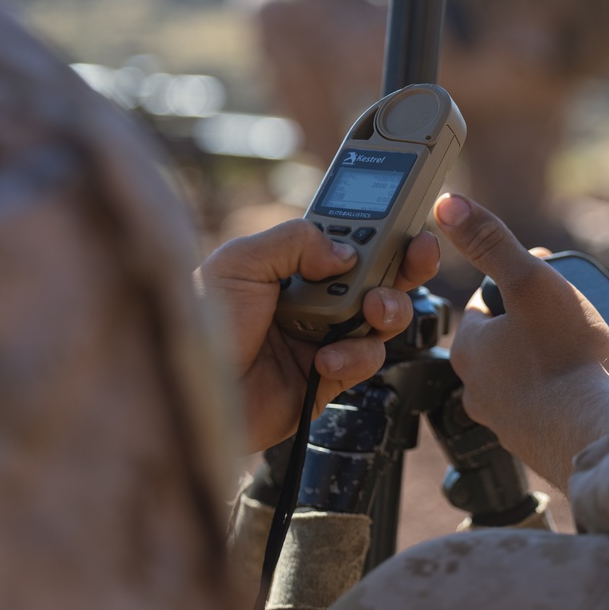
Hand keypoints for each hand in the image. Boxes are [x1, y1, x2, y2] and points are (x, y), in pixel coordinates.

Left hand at [196, 221, 439, 452]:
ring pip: (383, 318)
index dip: (384, 229)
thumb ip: (295, 240)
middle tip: (417, 254)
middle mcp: (315, 299)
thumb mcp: (240, 262)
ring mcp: (324, 338)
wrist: (191, 390)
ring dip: (388, 308)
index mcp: (294, 264)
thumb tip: (346, 251)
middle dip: (405, 263)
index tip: (410, 220)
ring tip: (372, 310)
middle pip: (380, 275)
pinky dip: (354, 357)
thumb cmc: (201, 321)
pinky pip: (365, 362)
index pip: (351, 239)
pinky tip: (326, 359)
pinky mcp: (328, 379)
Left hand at [435, 194, 608, 490]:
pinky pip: (550, 407)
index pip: (485, 304)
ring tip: (588, 350)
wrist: (594, 437)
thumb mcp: (529, 281)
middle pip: (508, 339)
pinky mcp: (537, 445)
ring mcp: (508, 422)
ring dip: (554, 358)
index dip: (515, 286)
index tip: (543, 281)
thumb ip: (490, 242)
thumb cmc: (564, 358)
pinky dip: (567, 393)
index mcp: (470, 348)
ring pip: (528, 375)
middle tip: (572, 316)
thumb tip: (446, 204)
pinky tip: (592, 386)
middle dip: (536, 323)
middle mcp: (479, 389)